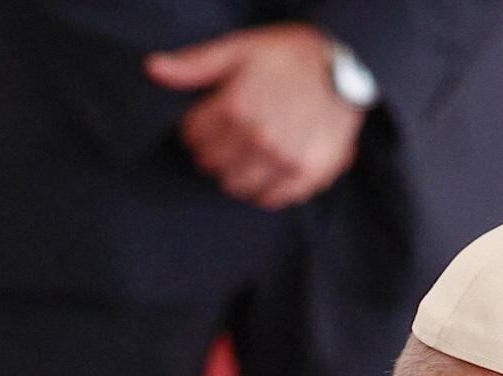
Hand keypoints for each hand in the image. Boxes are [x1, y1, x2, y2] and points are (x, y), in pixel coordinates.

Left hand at [145, 25, 365, 211]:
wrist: (349, 65)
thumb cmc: (291, 54)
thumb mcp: (240, 48)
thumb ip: (195, 64)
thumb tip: (153, 70)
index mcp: (235, 106)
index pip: (193, 136)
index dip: (198, 127)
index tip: (210, 121)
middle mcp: (257, 138)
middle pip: (212, 164)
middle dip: (215, 150)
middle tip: (233, 136)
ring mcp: (283, 160)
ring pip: (237, 186)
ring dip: (237, 172)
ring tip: (252, 152)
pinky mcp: (307, 176)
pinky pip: (270, 199)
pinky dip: (266, 188)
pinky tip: (272, 166)